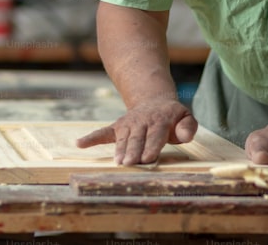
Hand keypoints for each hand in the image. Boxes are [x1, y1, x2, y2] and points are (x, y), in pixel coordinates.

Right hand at [75, 100, 196, 165]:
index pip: (155, 135)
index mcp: (160, 119)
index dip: (151, 146)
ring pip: (123, 138)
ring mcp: (127, 124)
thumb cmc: (172, 117)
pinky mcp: (117, 127)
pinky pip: (103, 133)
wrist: (154, 102)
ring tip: (118, 162)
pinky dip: (91, 138)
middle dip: (133, 151)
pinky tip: (79, 144)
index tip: (146, 159)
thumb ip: (188, 127)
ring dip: (119, 150)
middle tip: (130, 164)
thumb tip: (184, 136)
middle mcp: (141, 121)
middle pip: (137, 138)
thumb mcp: (185, 117)